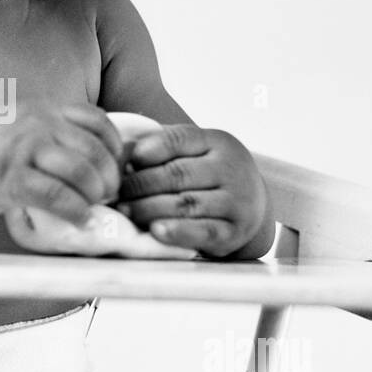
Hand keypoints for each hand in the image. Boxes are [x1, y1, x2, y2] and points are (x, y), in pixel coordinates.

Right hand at [0, 102, 122, 226]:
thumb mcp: (23, 124)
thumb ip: (56, 131)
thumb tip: (96, 154)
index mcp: (45, 109)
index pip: (97, 120)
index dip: (115, 147)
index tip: (115, 167)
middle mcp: (38, 124)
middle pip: (94, 149)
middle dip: (109, 177)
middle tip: (107, 195)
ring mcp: (23, 150)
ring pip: (79, 171)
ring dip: (95, 194)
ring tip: (93, 206)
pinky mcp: (9, 179)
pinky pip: (55, 195)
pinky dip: (75, 211)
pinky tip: (80, 220)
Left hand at [115, 124, 270, 257]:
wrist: (253, 205)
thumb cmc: (209, 175)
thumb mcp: (196, 151)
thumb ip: (164, 147)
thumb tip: (123, 154)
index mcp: (217, 142)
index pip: (180, 139)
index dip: (150, 149)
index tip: (129, 160)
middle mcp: (231, 169)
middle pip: (178, 174)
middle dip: (141, 184)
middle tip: (117, 193)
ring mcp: (237, 201)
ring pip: (187, 204)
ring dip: (150, 208)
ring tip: (126, 211)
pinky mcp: (235, 231)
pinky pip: (204, 232)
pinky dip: (178, 232)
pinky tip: (156, 231)